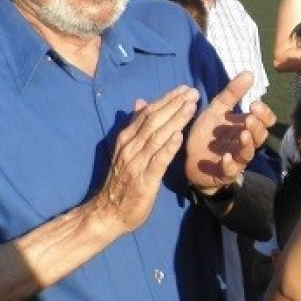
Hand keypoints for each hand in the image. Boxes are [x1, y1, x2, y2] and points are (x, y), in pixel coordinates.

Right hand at [92, 85, 198, 232]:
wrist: (108, 212)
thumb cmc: (121, 181)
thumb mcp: (125, 149)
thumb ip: (135, 126)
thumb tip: (140, 101)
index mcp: (126, 138)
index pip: (147, 113)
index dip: (166, 99)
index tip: (183, 88)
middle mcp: (130, 147)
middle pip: (154, 121)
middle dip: (174, 105)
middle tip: (192, 92)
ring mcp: (136, 163)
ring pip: (157, 137)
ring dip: (175, 121)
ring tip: (191, 107)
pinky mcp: (144, 180)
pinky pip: (157, 161)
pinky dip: (168, 148)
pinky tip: (180, 137)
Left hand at [186, 72, 276, 192]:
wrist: (189, 159)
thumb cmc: (207, 133)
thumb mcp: (217, 109)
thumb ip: (232, 93)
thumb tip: (249, 72)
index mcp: (244, 126)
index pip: (265, 121)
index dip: (264, 114)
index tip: (254, 103)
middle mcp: (244, 143)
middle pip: (260, 137)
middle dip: (257, 127)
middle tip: (249, 118)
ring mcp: (236, 159)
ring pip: (248, 153)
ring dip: (247, 144)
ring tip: (242, 134)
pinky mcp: (224, 172)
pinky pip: (231, 171)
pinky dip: (230, 164)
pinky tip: (226, 157)